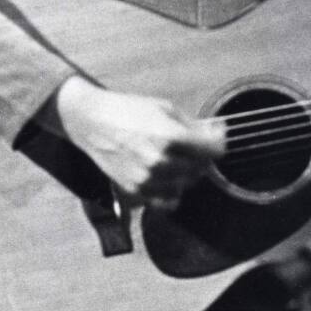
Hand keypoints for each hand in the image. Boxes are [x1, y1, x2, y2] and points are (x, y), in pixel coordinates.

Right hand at [46, 76, 224, 208]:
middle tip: (193, 147)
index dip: (217, 144)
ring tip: (177, 160)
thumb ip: (194, 125)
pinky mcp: (135, 191)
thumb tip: (219, 133)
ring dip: (187, 174)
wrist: (92, 122)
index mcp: (169, 137)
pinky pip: (166, 201)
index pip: (212, 151)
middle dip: (201, 157)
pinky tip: (167, 178)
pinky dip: (171, 192)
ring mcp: (147, 179)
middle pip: (201, 169)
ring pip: (186, 185)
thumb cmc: (128, 111)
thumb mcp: (165, 108)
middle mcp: (159, 162)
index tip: (215, 140)